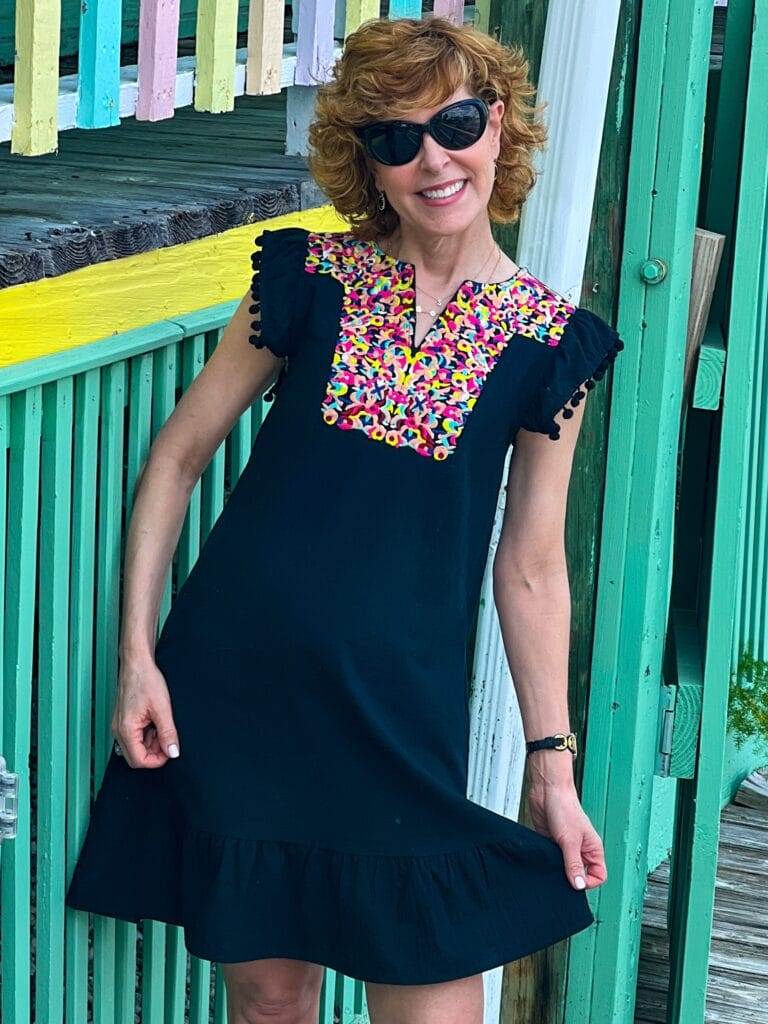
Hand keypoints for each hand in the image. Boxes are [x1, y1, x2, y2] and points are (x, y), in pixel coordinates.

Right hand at [111, 654, 180, 768]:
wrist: (137, 663)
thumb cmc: (146, 680)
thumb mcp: (163, 709)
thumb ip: (168, 733)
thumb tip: (173, 752)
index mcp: (126, 730)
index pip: (139, 760)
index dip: (157, 760)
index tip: (170, 752)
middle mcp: (118, 730)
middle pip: (136, 756)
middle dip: (154, 752)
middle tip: (167, 738)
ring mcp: (120, 725)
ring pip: (136, 746)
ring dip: (151, 742)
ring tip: (162, 724)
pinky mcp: (124, 719)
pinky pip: (135, 736)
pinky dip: (147, 733)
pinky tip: (155, 720)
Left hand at [527, 775, 606, 892]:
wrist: (546, 791)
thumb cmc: (564, 808)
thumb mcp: (570, 840)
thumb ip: (574, 864)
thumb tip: (579, 886)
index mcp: (592, 849)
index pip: (598, 875)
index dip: (588, 882)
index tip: (575, 881)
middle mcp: (581, 850)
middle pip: (581, 874)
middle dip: (571, 878)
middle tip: (560, 877)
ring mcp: (565, 847)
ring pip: (564, 869)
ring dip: (557, 871)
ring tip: (551, 866)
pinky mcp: (551, 844)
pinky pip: (552, 861)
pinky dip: (547, 863)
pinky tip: (542, 860)